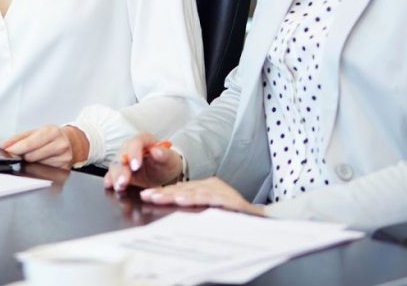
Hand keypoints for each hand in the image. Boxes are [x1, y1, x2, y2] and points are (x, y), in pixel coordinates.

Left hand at [0, 125, 88, 168]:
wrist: (73, 142)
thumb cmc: (52, 136)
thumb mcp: (36, 131)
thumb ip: (18, 138)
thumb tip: (4, 145)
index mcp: (52, 132)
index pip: (30, 143)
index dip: (16, 148)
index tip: (7, 150)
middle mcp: (60, 146)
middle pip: (32, 156)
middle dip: (23, 156)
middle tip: (23, 153)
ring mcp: (63, 160)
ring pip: (37, 166)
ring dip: (32, 163)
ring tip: (37, 156)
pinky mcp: (64, 171)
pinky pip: (44, 173)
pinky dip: (39, 169)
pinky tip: (42, 163)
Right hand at [103, 132, 182, 191]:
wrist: (164, 174)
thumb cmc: (167, 163)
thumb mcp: (171, 159)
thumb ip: (165, 155)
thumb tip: (156, 151)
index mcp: (144, 140)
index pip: (136, 143)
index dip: (134, 154)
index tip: (136, 166)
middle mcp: (130, 148)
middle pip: (122, 154)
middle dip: (122, 169)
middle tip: (124, 180)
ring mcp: (124, 160)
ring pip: (115, 165)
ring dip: (116, 176)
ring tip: (119, 186)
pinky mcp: (120, 171)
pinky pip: (111, 174)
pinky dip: (110, 179)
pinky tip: (110, 185)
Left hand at [138, 176, 263, 215]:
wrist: (260, 220)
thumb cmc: (233, 214)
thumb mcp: (209, 206)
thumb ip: (193, 203)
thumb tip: (172, 199)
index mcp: (205, 187)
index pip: (180, 188)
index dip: (163, 191)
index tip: (146, 195)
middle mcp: (211, 186)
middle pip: (183, 188)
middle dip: (163, 192)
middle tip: (147, 195)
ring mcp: (221, 192)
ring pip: (193, 192)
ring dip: (174, 194)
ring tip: (159, 197)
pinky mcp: (229, 200)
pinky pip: (210, 198)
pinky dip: (195, 198)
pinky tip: (183, 199)